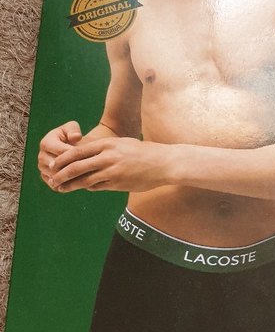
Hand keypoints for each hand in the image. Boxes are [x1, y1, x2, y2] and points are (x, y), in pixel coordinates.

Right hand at [38, 121, 82, 187]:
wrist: (71, 148)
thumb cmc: (72, 136)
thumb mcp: (72, 128)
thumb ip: (73, 130)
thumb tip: (76, 137)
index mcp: (46, 142)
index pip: (59, 151)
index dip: (74, 154)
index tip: (89, 156)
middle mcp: (41, 156)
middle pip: (55, 166)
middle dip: (71, 168)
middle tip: (87, 170)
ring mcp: (42, 168)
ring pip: (54, 177)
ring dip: (69, 178)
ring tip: (84, 178)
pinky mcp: (46, 178)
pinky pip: (54, 185)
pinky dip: (66, 186)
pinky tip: (79, 183)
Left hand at [49, 137, 173, 192]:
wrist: (164, 163)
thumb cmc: (144, 152)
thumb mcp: (123, 144)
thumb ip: (105, 149)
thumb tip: (88, 156)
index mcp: (108, 144)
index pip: (78, 151)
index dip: (63, 159)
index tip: (54, 164)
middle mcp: (108, 157)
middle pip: (77, 166)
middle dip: (61, 174)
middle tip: (52, 179)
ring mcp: (113, 171)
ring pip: (85, 179)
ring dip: (71, 185)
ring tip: (61, 188)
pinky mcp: (118, 184)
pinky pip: (98, 187)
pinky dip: (88, 187)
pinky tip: (84, 188)